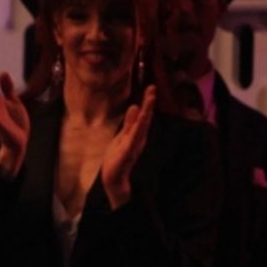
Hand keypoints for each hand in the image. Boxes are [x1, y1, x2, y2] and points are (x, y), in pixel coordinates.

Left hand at [100, 85, 155, 208]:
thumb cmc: (118, 157)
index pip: (143, 115)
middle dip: (148, 103)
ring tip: (150, 99)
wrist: (114, 178)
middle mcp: (139, 138)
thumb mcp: (122, 136)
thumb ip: (129, 123)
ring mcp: (134, 145)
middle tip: (152, 88)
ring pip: (141, 126)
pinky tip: (140, 120)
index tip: (151, 88)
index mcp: (137, 133)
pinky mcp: (127, 153)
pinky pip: (133, 139)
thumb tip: (134, 105)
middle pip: (145, 118)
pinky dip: (137, 129)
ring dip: (146, 112)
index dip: (147, 102)